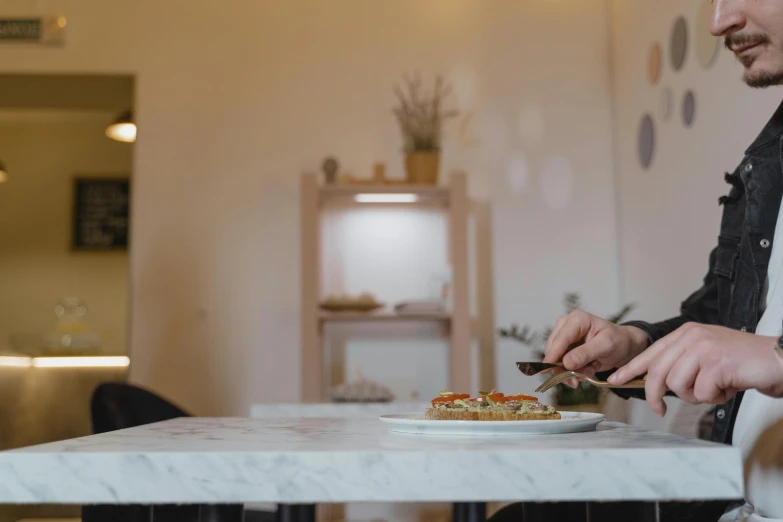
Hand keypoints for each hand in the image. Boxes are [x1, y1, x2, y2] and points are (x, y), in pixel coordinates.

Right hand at [543, 310, 649, 379]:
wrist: (623, 346)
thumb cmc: (617, 340)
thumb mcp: (606, 346)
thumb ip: (586, 353)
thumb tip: (566, 363)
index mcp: (576, 319)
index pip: (560, 338)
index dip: (553, 354)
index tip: (549, 369)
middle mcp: (566, 326)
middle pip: (553, 350)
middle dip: (565, 367)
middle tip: (580, 378)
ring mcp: (564, 337)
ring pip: (556, 360)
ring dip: (572, 371)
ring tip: (590, 370)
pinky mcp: (565, 349)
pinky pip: (562, 365)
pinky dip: (574, 371)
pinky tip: (587, 369)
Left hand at [609, 323, 782, 416]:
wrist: (777, 360)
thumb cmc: (741, 363)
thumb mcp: (706, 356)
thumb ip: (682, 363)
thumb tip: (655, 385)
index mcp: (686, 333)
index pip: (652, 352)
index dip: (632, 368)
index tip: (616, 380)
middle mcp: (692, 336)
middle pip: (658, 372)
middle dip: (655, 395)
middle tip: (658, 410)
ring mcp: (704, 348)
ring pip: (678, 384)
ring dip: (694, 396)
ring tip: (713, 389)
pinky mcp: (717, 363)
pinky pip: (700, 393)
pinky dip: (712, 398)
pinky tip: (727, 390)